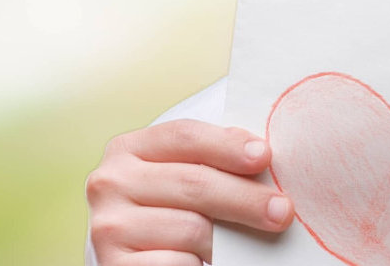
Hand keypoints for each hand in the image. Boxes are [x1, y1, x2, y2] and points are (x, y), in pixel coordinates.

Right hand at [86, 120, 293, 265]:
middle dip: (246, 198)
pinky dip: (200, 264)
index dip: (228, 145)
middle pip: (194, 183)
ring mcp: (107, 226)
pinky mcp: (113, 265)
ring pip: (191, 228)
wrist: (130, 256)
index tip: (265, 157)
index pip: (185, 136)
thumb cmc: (165, 209)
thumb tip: (260, 154)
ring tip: (243, 245)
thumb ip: (208, 160)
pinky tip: (205, 262)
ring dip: (227, 241)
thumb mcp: (177, 174)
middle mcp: (110, 182)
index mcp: (128, 149)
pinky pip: (177, 262)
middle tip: (282, 212)